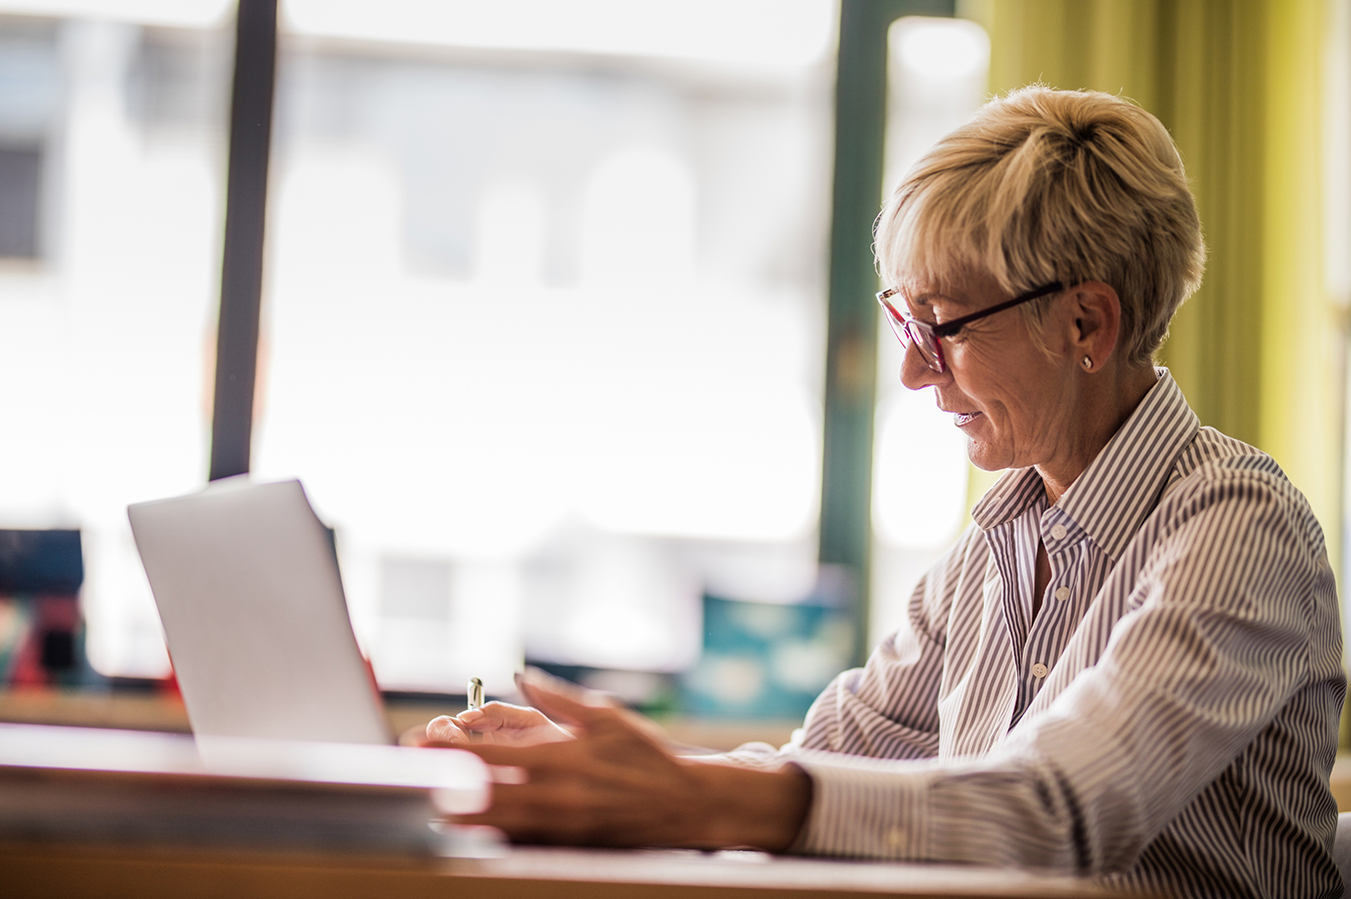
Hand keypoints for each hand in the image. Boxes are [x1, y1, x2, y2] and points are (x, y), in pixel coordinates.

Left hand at [445, 670, 812, 849]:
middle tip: (410, 781)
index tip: (418, 743)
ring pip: (493, 827)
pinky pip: (519, 844)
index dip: (448, 751)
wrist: (686, 805)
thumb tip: (520, 674)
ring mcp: (559, 827)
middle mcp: (555, 796)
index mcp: (561, 758)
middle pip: (480, 799)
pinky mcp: (567, 847)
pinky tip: (470, 830)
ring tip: (427, 807)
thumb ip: (557, 697)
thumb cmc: (647, 756)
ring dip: (457, 818)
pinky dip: (490, 836)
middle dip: (441, 791)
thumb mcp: (606, 717)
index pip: (490, 756)